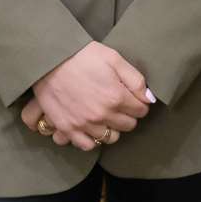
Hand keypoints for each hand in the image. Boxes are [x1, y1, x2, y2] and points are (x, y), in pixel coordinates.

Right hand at [24, 42, 153, 150]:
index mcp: (116, 97)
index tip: (134, 98)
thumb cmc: (84, 56)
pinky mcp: (68, 128)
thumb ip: (136, 80)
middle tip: (120, 105)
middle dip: (128, 116)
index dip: (139, 103)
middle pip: (128, 126)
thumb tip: (149, 98)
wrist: (51, 60)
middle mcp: (102, 115)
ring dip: (112, 128)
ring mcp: (84, 124)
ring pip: (110, 138)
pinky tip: (92, 127)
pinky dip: (92, 139)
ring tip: (107, 116)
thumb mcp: (115, 59)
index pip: (141, 111)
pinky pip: (87, 145)